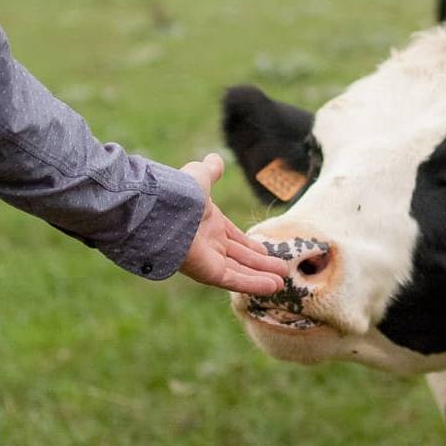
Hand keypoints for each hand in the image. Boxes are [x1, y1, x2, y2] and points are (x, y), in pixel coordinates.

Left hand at [179, 153, 286, 294]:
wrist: (163, 212)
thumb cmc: (180, 193)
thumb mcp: (200, 177)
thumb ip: (210, 171)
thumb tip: (215, 158)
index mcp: (208, 224)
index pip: (234, 238)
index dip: (250, 245)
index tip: (265, 251)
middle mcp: (209, 244)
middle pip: (240, 257)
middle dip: (261, 264)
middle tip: (282, 269)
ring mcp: (209, 260)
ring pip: (241, 270)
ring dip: (261, 276)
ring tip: (282, 283)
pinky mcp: (209, 273)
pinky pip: (235, 280)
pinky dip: (254, 284)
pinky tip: (273, 287)